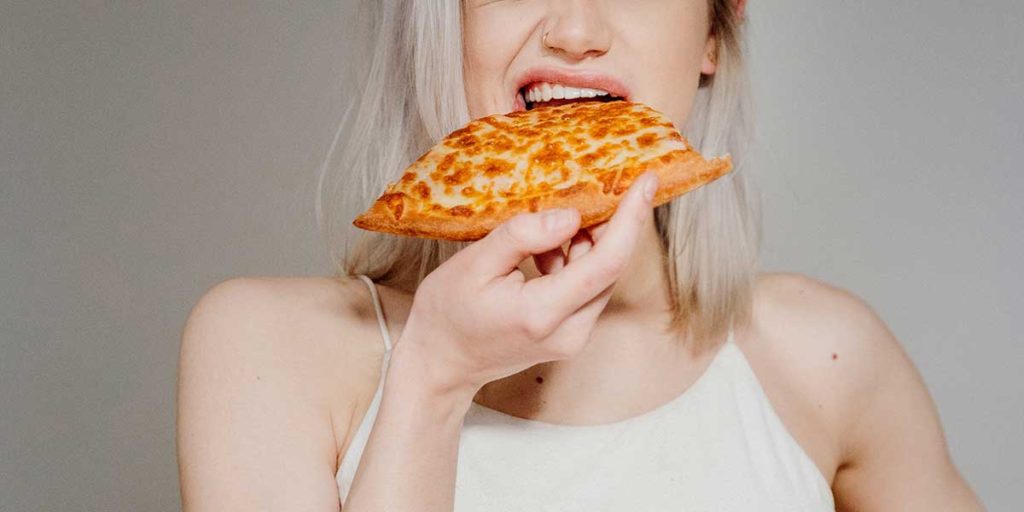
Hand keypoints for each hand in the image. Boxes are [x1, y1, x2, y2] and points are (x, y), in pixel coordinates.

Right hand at [394, 171, 658, 395]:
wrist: (439, 365)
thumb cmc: (446, 314)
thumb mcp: (473, 264)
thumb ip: (522, 236)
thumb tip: (571, 215)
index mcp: (543, 312)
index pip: (607, 262)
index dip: (631, 219)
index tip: (645, 180)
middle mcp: (569, 331)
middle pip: (611, 268)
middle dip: (614, 223)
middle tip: (605, 183)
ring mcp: (572, 338)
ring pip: (601, 278)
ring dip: (590, 241)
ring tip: (557, 216)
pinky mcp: (569, 335)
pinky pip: (586, 289)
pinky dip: (576, 260)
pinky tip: (546, 247)